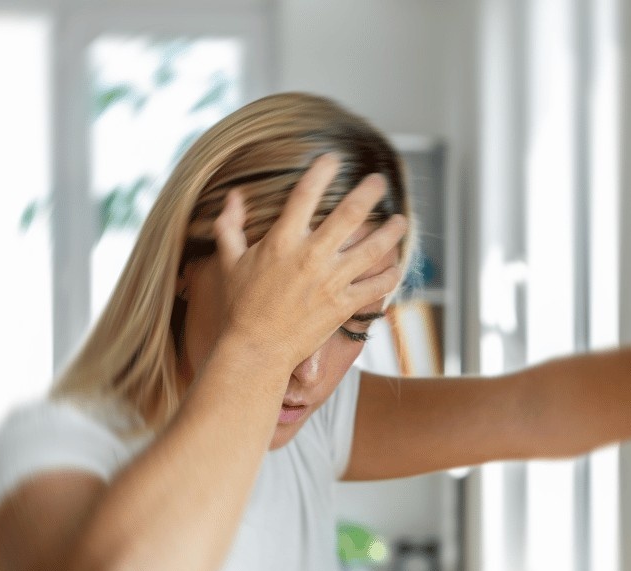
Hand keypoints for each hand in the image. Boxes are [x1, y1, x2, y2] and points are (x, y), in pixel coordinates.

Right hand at [210, 153, 406, 368]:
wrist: (256, 350)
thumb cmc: (240, 306)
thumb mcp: (229, 261)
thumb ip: (230, 226)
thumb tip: (233, 196)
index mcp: (282, 241)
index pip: (305, 194)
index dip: (322, 171)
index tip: (334, 159)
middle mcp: (311, 256)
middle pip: (350, 213)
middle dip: (369, 192)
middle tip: (379, 181)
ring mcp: (330, 282)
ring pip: (372, 249)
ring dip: (391, 232)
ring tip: (401, 221)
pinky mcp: (343, 306)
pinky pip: (376, 286)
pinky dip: (391, 275)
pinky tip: (397, 266)